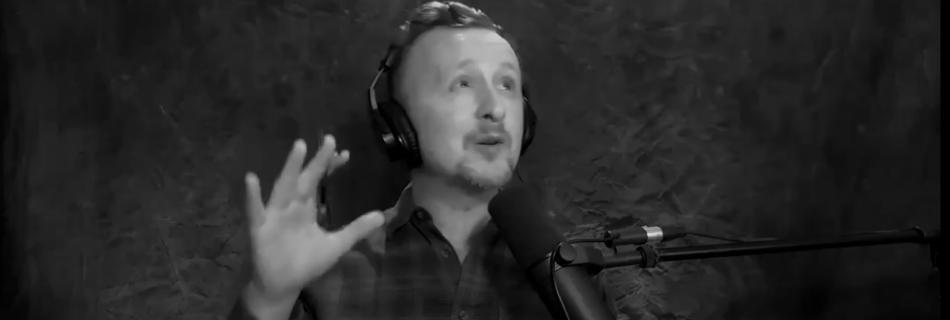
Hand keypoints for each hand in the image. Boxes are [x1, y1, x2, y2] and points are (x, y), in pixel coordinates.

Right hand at [245, 135, 384, 299]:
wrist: (282, 285)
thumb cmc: (305, 263)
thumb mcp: (335, 245)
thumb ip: (355, 230)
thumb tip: (381, 216)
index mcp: (306, 208)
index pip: (319, 181)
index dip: (329, 166)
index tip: (344, 153)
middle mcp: (291, 206)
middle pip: (306, 179)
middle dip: (316, 160)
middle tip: (329, 138)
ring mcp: (274, 215)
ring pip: (284, 187)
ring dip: (291, 168)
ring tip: (299, 147)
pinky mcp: (260, 229)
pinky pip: (255, 211)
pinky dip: (253, 196)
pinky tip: (251, 179)